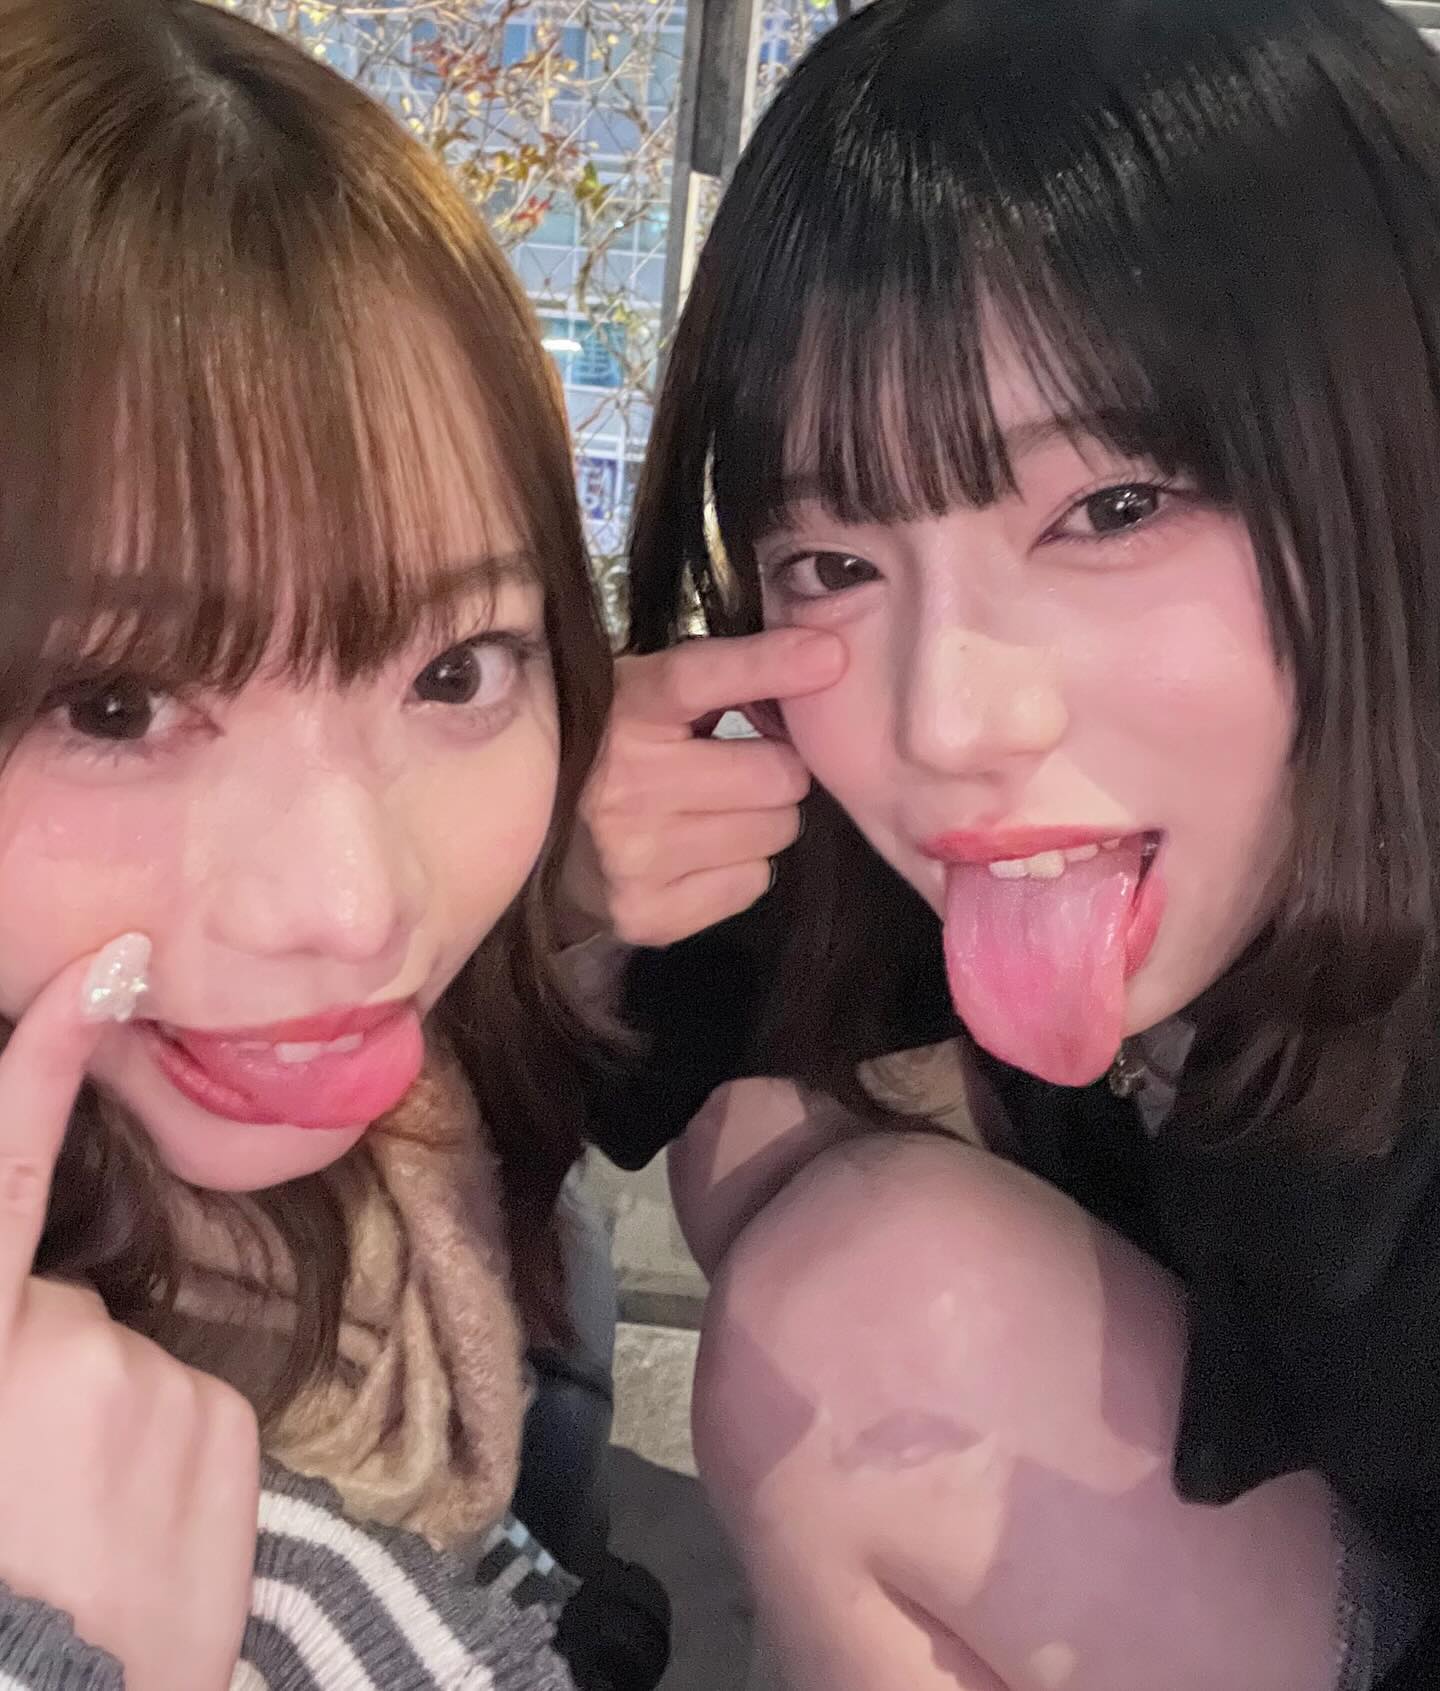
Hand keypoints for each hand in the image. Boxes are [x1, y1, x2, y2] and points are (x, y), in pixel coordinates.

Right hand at [0, 939, 258, 1690]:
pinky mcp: (227, 1433)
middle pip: (66, 1315)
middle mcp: (55, 1346)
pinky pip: (197, 1423)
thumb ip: (12, 1340)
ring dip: (114, 1433)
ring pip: (136, 1374)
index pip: (1, 1169)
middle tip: (29, 1498)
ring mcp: (152, 1384)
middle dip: (51, 1372)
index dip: (45, 1060)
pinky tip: (141, 1548)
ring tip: (81, 1539)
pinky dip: (173, 1468)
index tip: (106, 967)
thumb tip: (36, 1325)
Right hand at [562, 630, 845, 947]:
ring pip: (775, 831)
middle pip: (777, 773)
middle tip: (741, 769)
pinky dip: (741, 868)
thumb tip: (819, 660)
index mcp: (621, 713)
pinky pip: (753, 882)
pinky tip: (699, 855)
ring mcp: (633, 857)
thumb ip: (716, 677)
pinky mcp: (647, 914)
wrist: (534, 845)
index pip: (697, 679)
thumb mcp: (642, 697)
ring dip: (762, 820)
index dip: (767, 665)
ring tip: (714, 812)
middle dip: (775, 768)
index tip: (828, 657)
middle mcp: (623, 785)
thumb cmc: (610, 756)